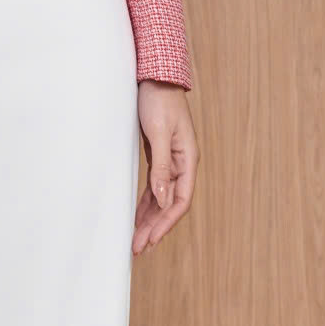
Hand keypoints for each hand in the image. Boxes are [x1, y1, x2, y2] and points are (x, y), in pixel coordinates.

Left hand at [133, 80, 195, 254]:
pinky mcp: (159, 156)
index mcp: (188, 159)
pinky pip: (154, 186)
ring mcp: (171, 161)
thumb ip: (161, 166)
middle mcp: (182, 164)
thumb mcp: (157, 133)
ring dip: (149, 219)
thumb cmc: (159, 100)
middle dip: (155, 227)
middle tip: (137, 248)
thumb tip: (162, 198)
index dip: (166, 223)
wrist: (156, 77)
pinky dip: (145, 203)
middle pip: (170, 204)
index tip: (150, 240)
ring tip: (136, 239)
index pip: (180, 200)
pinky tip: (137, 216)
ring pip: (161, 198)